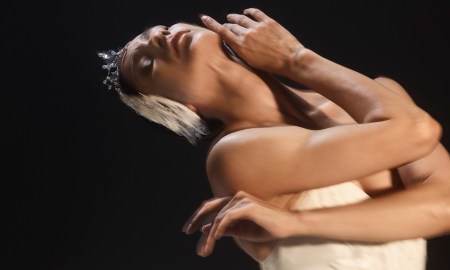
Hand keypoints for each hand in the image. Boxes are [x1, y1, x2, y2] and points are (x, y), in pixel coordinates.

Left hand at [183, 191, 302, 256]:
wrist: (289, 226)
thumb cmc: (268, 228)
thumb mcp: (242, 231)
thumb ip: (225, 229)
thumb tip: (207, 229)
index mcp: (235, 201)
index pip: (212, 205)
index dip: (198, 216)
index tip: (189, 229)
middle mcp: (237, 197)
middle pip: (210, 206)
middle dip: (196, 219)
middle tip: (186, 231)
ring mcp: (242, 200)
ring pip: (218, 216)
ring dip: (210, 233)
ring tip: (205, 248)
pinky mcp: (248, 207)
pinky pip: (227, 218)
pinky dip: (219, 228)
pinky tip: (214, 238)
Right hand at [200, 7, 304, 76]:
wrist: (291, 60)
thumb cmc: (272, 66)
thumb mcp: (251, 63)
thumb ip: (241, 52)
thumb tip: (234, 43)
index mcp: (241, 46)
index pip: (222, 32)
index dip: (212, 24)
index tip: (204, 18)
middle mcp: (247, 34)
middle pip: (232, 26)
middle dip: (227, 25)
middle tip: (224, 25)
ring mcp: (258, 27)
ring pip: (242, 18)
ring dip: (235, 17)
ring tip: (231, 17)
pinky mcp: (268, 22)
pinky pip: (256, 13)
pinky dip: (249, 11)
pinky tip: (247, 11)